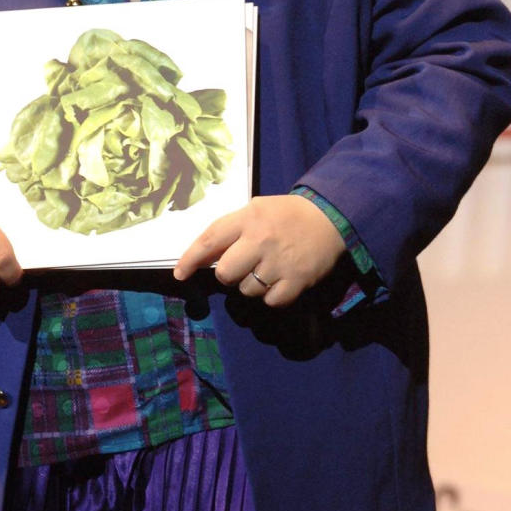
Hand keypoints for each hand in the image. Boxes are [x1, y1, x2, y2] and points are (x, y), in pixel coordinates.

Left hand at [173, 195, 344, 306]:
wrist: (331, 217)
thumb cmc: (287, 215)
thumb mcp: (257, 209)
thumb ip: (232, 229)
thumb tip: (205, 256)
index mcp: (248, 218)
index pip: (210, 241)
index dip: (190, 259)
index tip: (180, 274)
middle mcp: (261, 240)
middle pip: (225, 274)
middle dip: (229, 275)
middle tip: (243, 266)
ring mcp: (279, 262)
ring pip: (247, 290)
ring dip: (253, 285)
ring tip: (269, 269)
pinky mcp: (297, 280)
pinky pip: (270, 301)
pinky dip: (273, 296)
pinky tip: (281, 280)